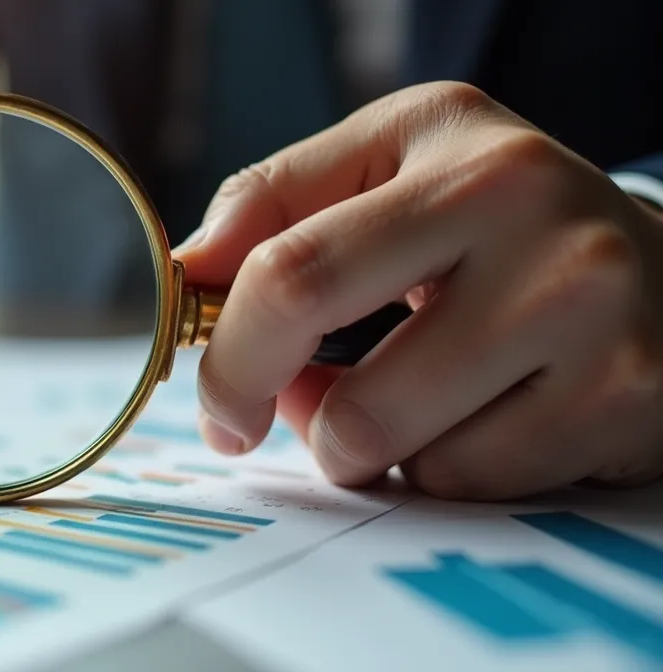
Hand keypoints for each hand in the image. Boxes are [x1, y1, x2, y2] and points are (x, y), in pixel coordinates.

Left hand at [175, 81, 662, 499]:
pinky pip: (465, 480)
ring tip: (401, 392)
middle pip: (351, 398)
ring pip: (399, 449)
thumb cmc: (493, 220)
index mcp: (455, 150)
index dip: (230, 356)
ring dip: (367, 443)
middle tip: (278, 413)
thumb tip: (189, 270)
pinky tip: (474, 413)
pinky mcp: (622, 400)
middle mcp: (536, 223)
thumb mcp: (387, 164)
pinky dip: (441, 463)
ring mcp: (590, 318)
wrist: (657, 268)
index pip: (291, 274)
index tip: (216, 396)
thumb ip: (275, 201)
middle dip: (289, 423)